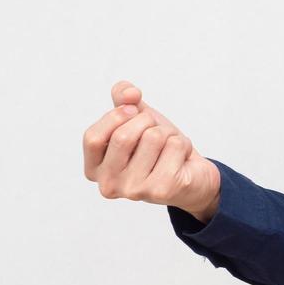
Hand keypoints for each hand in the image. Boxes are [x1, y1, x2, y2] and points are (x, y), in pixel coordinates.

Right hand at [81, 79, 219, 215]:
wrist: (191, 174)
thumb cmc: (157, 147)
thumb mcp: (135, 117)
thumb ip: (123, 99)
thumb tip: (129, 93)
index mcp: (95, 169)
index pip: (93, 138)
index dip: (115, 117)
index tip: (132, 111)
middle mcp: (109, 185)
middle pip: (123, 137)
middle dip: (146, 122)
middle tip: (155, 133)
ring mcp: (134, 191)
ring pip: (153, 138)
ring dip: (167, 134)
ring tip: (168, 149)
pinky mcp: (162, 191)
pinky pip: (175, 145)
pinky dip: (183, 143)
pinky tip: (180, 159)